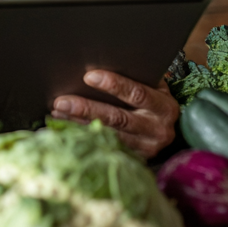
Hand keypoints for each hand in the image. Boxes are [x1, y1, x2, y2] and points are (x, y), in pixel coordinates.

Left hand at [51, 70, 178, 159]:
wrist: (169, 130)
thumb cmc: (154, 101)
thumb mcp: (153, 88)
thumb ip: (135, 78)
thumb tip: (98, 65)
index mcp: (164, 107)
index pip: (137, 93)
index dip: (113, 85)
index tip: (89, 76)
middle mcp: (157, 130)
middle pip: (117, 118)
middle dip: (87, 109)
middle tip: (62, 102)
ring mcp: (146, 149)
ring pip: (108, 135)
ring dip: (79, 125)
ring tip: (58, 114)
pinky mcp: (135, 160)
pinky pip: (106, 148)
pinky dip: (84, 138)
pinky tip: (66, 130)